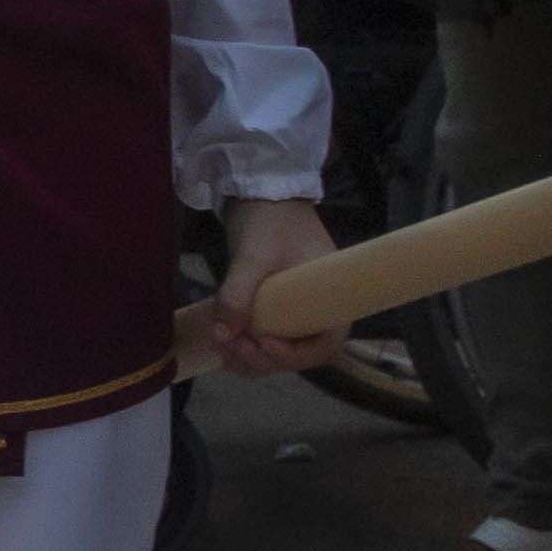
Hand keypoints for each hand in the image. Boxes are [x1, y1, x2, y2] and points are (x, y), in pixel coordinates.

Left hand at [206, 196, 348, 373]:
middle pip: (297, 356)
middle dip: (262, 358)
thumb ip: (238, 294)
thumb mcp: (254, 256)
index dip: (294, 356)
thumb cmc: (270, 221)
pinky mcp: (276, 309)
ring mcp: (296, 311)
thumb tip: (223, 334)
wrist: (261, 192)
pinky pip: (265, 340)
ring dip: (249, 358)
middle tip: (230, 343)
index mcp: (331, 299)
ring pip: (277, 353)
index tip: (262, 343)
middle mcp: (318, 311)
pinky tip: (221, 343)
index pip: (323, 346)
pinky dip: (244, 349)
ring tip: (220, 344)